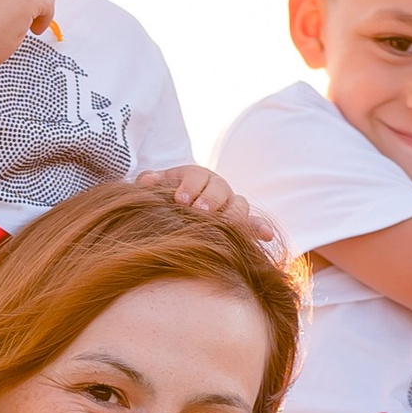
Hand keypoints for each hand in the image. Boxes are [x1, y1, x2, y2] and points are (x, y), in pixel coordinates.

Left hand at [135, 163, 278, 249]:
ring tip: (225, 226)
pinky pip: (253, 224)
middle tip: (199, 212)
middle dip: (210, 200)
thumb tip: (146, 181)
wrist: (178, 209)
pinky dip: (260, 228)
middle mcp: (218, 187)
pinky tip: (265, 236)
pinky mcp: (240, 223)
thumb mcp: (156, 188)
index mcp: (198, 176)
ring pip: (239, 205)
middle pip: (220, 189)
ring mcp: (231, 205)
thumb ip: (150, 182)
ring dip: (233, 215)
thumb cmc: (166, 199)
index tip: (179, 200)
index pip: (197, 177)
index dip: (189, 187)